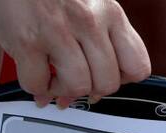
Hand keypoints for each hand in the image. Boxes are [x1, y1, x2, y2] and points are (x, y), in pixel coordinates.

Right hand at [0, 0, 150, 107]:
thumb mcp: (87, 3)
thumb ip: (97, 37)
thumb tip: (93, 84)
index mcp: (109, 12)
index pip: (137, 66)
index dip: (120, 80)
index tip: (104, 78)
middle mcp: (89, 21)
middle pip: (108, 83)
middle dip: (89, 90)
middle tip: (74, 82)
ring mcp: (58, 31)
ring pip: (77, 87)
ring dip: (62, 91)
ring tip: (52, 80)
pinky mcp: (28, 41)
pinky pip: (38, 84)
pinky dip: (35, 87)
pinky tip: (33, 73)